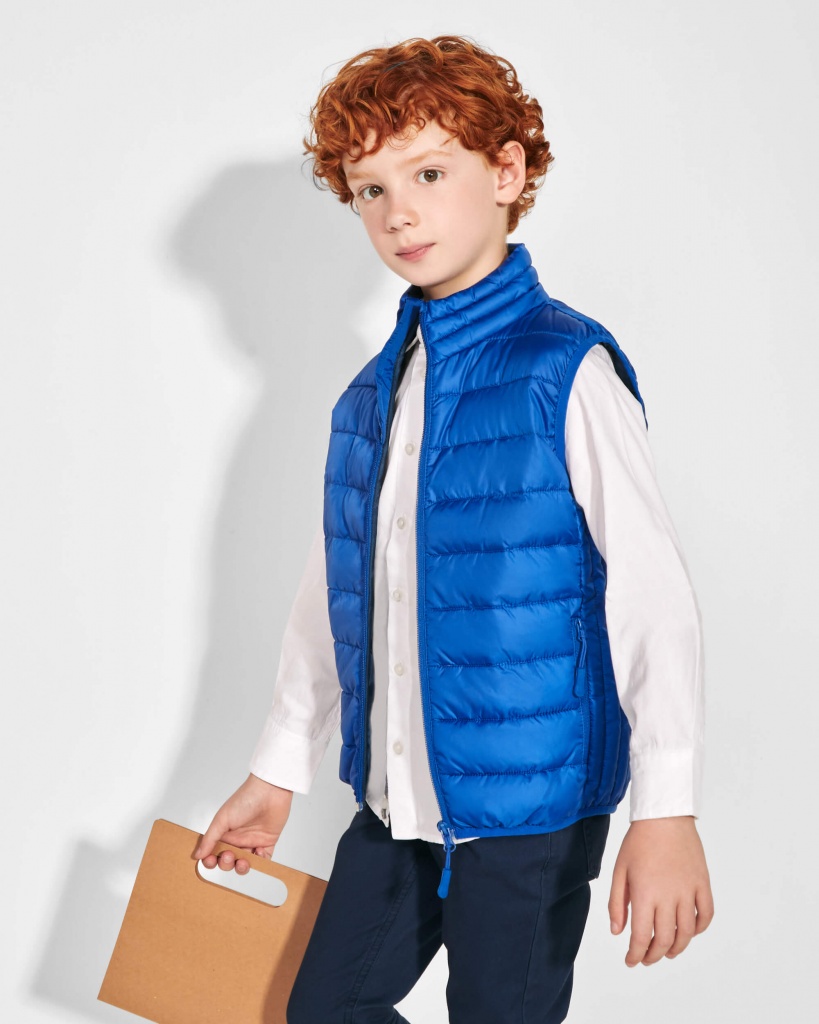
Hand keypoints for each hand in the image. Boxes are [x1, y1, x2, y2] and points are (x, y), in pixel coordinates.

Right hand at [193, 773, 293, 874]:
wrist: (270, 791)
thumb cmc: (244, 800)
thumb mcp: (222, 819)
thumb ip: (210, 839)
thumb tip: (197, 855)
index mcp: (224, 833)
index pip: (214, 853)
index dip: (211, 860)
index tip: (211, 861)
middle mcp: (237, 839)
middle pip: (228, 861)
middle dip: (227, 864)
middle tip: (230, 855)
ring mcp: (252, 841)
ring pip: (245, 864)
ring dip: (242, 867)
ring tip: (244, 861)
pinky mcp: (267, 842)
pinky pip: (263, 860)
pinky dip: (260, 861)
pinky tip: (259, 850)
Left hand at [608, 816, 713, 966]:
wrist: (664, 817)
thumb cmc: (639, 842)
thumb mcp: (620, 870)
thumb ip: (616, 903)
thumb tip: (617, 931)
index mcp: (644, 894)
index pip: (641, 936)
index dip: (635, 954)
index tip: (631, 961)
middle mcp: (668, 897)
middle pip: (664, 939)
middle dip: (653, 955)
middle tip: (646, 958)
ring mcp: (688, 891)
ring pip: (686, 933)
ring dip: (677, 948)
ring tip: (667, 951)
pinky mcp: (703, 884)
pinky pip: (706, 915)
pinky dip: (698, 929)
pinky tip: (688, 931)